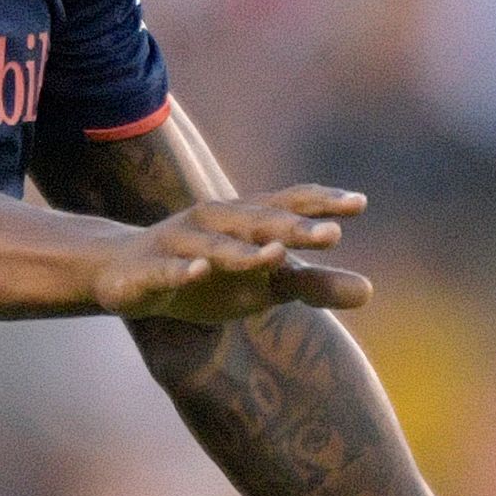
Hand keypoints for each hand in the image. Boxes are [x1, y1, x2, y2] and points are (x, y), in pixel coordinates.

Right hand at [96, 184, 372, 321]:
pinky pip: (166, 269)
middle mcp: (214, 221)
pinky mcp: (149, 270)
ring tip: (277, 255)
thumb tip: (371, 291)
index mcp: (245, 220)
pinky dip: (181, 270)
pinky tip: (197, 272)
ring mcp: (179, 243)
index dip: (320, 204)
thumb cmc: (207, 275)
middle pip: (258, 222)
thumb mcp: (263, 285)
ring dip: (244, 251)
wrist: (124, 275)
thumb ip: (312, 284)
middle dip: (293, 227)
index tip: (359, 204)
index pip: (287, 205)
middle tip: (332, 235)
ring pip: (214, 245)